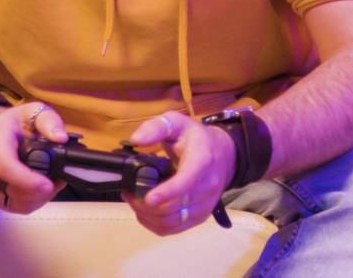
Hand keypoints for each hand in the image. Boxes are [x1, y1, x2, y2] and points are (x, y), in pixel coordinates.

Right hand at [0, 102, 67, 213]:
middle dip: (38, 191)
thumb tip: (60, 138)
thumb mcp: (34, 111)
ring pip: (11, 202)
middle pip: (9, 189)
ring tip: (50, 184)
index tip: (49, 185)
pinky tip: (38, 191)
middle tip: (58, 182)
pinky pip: (9, 207)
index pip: (6, 167)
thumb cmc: (14, 123)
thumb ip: (49, 121)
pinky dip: (28, 203)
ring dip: (35, 199)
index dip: (28, 181)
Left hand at [121, 112, 237, 235]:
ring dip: (147, 216)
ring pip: (172, 222)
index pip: (187, 181)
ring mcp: (206, 204)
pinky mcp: (200, 216)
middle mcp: (208, 185)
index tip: (147, 198)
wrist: (223, 154)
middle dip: (145, 205)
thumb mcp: (177, 123)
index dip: (167, 192)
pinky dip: (154, 224)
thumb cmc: (195, 138)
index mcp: (202, 160)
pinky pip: (173, 229)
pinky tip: (145, 212)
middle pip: (174, 207)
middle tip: (128, 193)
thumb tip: (136, 139)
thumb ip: (156, 127)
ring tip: (134, 201)